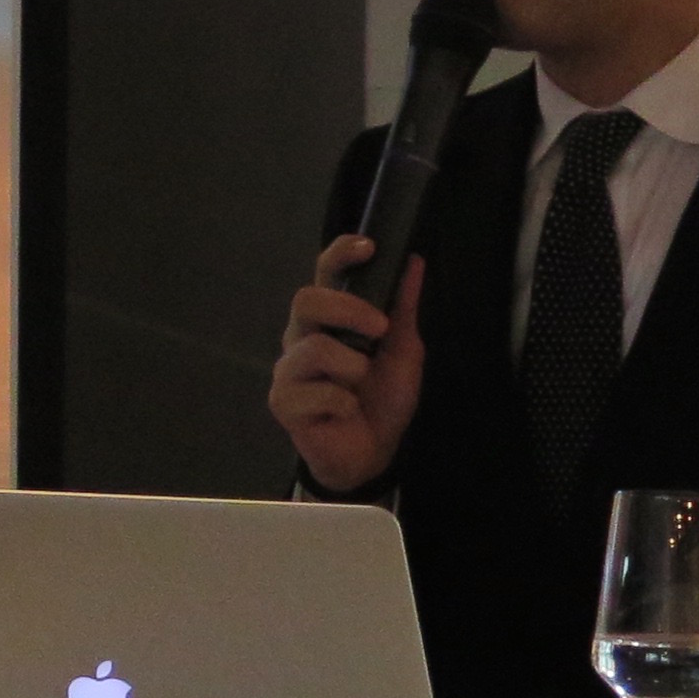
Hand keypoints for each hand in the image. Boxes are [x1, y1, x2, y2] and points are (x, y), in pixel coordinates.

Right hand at [270, 238, 423, 494]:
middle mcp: (301, 337)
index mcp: (328, 320)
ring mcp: (288, 369)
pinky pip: (316, 391)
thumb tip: (415, 262)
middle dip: (348, 310)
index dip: (340, 254)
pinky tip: (345, 411)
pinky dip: (343, 403)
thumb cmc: (382, 399)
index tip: (369, 246)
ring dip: (352, 369)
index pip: (324, 274)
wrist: (373, 451)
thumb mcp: (403, 352)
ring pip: (314, 348)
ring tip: (360, 387)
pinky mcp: (283, 401)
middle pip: (306, 300)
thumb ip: (403, 310)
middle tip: (380, 330)